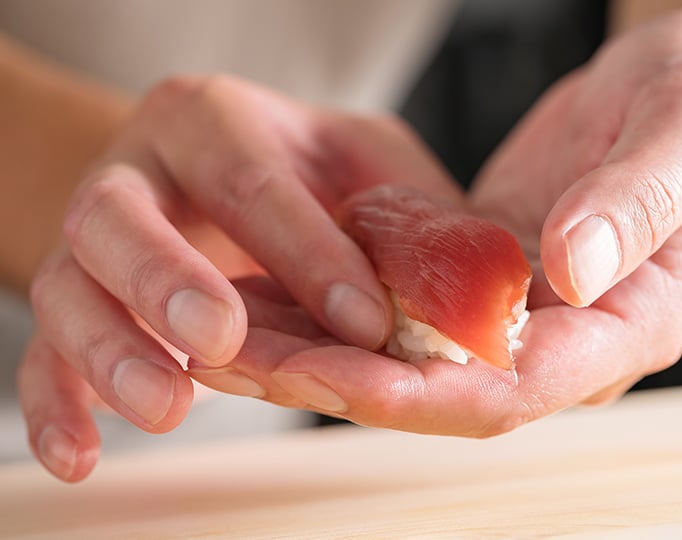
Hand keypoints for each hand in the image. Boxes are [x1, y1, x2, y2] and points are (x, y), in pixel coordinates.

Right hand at [18, 75, 459, 480]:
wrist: (212, 179)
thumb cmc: (302, 172)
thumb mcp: (363, 162)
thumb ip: (406, 209)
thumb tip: (470, 281)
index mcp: (213, 123)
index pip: (253, 180)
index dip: (307, 252)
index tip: (364, 321)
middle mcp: (138, 172)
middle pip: (120, 216)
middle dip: (167, 280)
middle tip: (220, 340)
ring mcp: (92, 239)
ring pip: (68, 287)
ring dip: (110, 352)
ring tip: (164, 407)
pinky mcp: (75, 298)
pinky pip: (40, 355)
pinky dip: (56, 406)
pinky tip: (80, 458)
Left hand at [191, 10, 681, 434]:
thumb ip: (639, 203)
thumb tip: (573, 268)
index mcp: (619, 326)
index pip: (506, 389)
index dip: (410, 391)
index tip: (320, 375)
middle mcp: (560, 341)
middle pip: (431, 386)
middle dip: (332, 379)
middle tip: (236, 358)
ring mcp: (514, 316)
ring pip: (400, 354)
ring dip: (314, 349)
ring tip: (226, 335)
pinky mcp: (478, 281)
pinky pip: (396, 307)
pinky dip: (333, 305)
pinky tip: (272, 291)